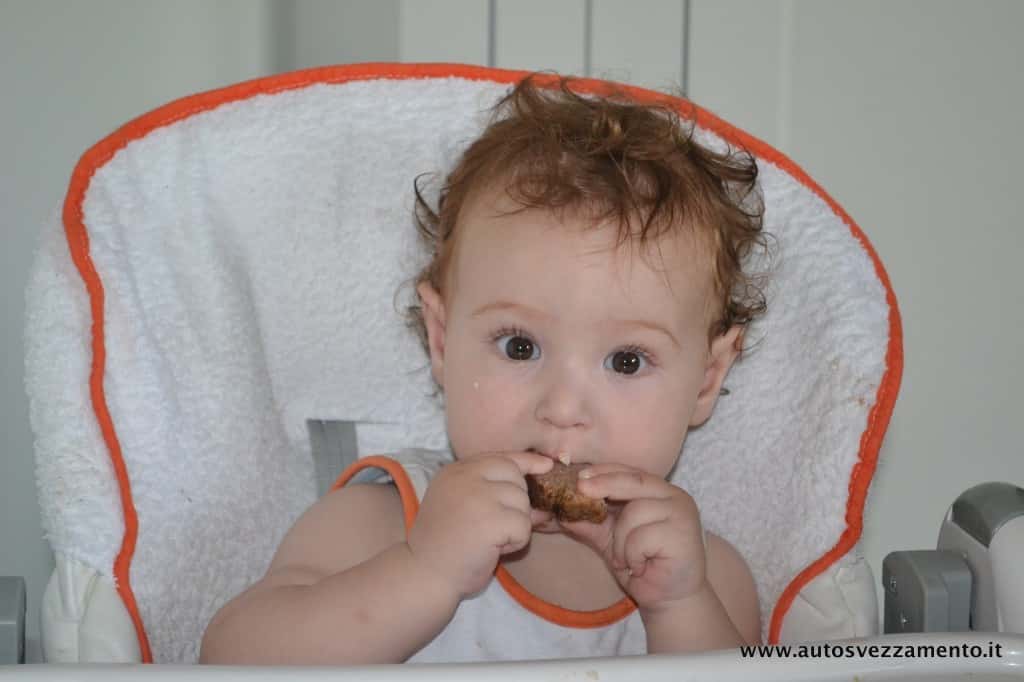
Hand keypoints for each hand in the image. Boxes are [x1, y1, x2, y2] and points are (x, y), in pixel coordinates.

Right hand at [407, 451, 553, 598]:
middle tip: (496, 526)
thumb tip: (540, 502)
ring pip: (522, 503)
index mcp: (456, 471)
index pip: (501, 457)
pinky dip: (516, 542)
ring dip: (515, 525)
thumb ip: (495, 495)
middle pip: (516, 477)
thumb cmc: (445, 546)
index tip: (545, 465)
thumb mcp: (464, 507)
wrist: (425, 575)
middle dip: (516, 503)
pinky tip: (494, 550)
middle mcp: (465, 476)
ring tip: (491, 540)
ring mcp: (478, 496)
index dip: (526, 461)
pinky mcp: (491, 520)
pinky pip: (524, 526)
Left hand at [559, 463, 706, 612]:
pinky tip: (640, 567)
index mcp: (660, 493)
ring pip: (634, 512)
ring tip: (626, 560)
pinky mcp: (683, 534)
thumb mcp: (611, 540)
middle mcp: (675, 497)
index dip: (605, 471)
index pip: (630, 473)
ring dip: (620, 541)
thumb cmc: (643, 566)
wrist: (670, 600)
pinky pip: (641, 537)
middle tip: (581, 489)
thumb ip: (592, 523)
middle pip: (634, 482)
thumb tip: (561, 511)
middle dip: (605, 484)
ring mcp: (682, 514)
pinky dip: (632, 555)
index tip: (580, 476)